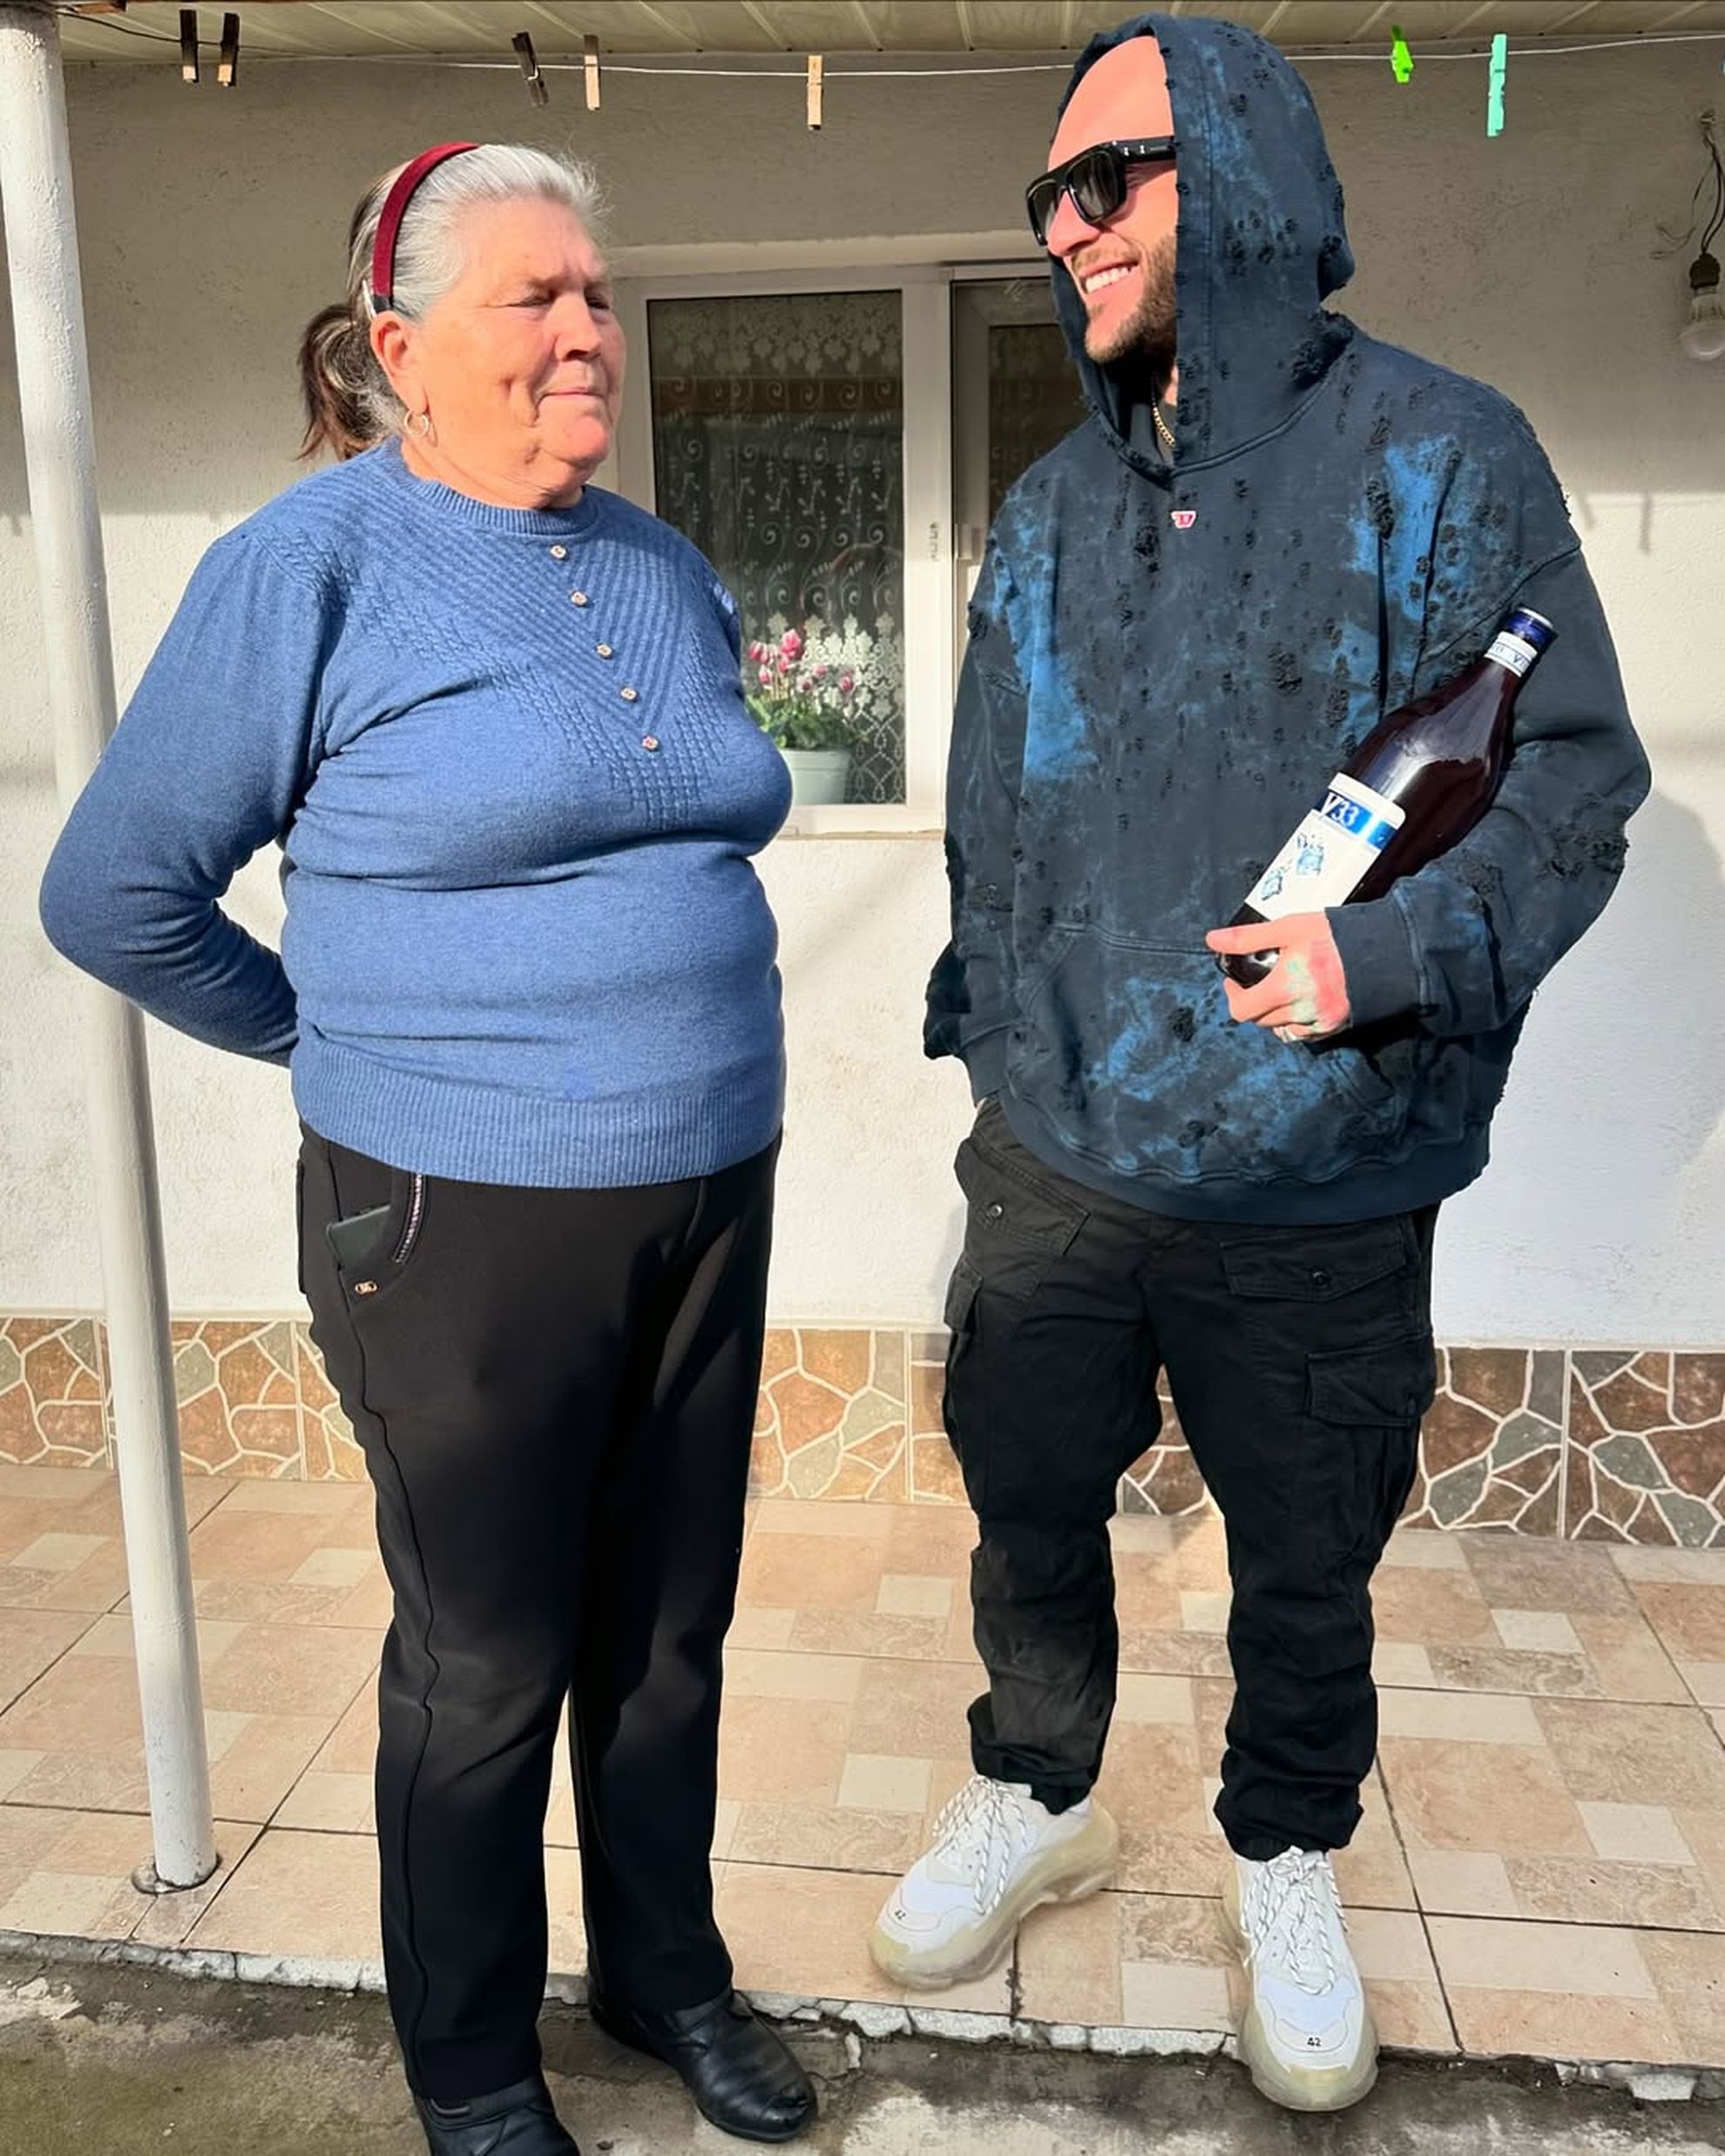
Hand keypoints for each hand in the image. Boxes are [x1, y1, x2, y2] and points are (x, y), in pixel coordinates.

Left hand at [1204, 913, 1351, 1043]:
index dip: (1233, 996)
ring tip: (1279, 992)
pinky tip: (1300, 1003)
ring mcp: (1319, 1021)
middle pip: (1260, 1021)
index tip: (1235, 981)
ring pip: (1281, 1029)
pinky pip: (1305, 1034)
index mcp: (1285, 987)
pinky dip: (1296, 1023)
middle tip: (1257, 983)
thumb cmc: (1337, 935)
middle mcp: (1301, 1010)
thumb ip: (1248, 937)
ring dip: (1274, 1015)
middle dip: (1253, 1003)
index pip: (1242, 1010)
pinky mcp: (1335, 1025)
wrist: (1385, 948)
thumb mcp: (1288, 928)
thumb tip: (1213, 939)